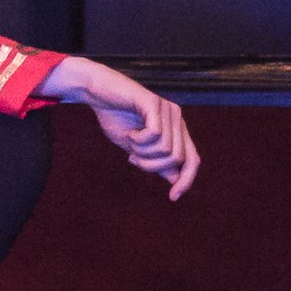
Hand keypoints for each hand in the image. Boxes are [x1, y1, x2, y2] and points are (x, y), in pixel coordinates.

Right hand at [38, 59, 200, 200]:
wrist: (97, 93)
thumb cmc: (116, 118)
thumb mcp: (137, 148)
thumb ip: (158, 161)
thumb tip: (176, 180)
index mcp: (176, 129)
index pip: (193, 160)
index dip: (186, 181)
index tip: (172, 197)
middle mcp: (177, 117)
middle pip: (178, 158)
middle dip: (152, 166)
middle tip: (132, 158)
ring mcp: (167, 109)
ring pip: (166, 149)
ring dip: (142, 153)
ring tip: (130, 142)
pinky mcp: (154, 102)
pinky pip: (155, 135)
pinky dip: (138, 141)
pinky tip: (129, 133)